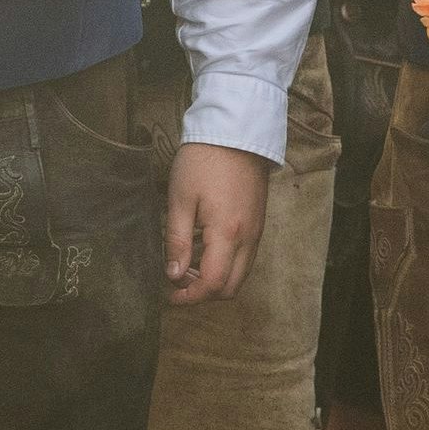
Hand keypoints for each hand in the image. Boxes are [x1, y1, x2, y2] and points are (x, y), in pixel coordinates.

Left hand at [168, 141, 269, 304]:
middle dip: (204, 293)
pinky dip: (226, 265)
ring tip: (188, 264)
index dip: (190, 296)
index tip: (170, 295)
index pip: (213, 284)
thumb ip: (176, 241)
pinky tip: (204, 248)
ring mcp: (257, 231)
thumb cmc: (203, 161)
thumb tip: (173, 274)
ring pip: (241, 274)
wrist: (236, 133)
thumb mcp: (180, 200)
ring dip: (216, 279)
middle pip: (232, 287)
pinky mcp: (258, 223)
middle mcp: (249, 238)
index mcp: (228, 233)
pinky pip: (246, 257)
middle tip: (178, 279)